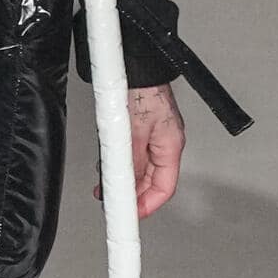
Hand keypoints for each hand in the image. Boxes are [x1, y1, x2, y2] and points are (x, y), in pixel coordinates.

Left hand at [97, 83, 184, 219]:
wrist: (137, 64)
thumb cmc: (143, 89)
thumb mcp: (132, 132)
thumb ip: (129, 161)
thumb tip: (123, 185)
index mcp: (171, 146)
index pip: (165, 187)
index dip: (149, 205)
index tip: (131, 214)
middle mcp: (165, 142)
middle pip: (152, 180)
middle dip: (133, 194)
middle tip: (114, 203)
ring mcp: (154, 135)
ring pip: (141, 168)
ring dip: (124, 179)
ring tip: (106, 187)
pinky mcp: (141, 127)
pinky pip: (133, 153)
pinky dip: (121, 163)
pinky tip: (107, 165)